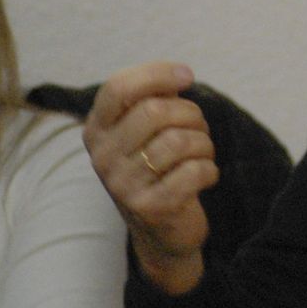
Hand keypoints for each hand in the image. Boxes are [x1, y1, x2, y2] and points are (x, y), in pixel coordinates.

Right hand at [83, 61, 217, 294]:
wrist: (162, 233)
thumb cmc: (158, 169)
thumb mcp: (146, 133)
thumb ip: (155, 99)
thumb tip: (179, 76)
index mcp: (97, 130)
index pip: (117, 88)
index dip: (156, 74)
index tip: (187, 75)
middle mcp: (102, 157)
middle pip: (155, 112)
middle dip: (191, 114)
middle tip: (198, 129)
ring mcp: (123, 185)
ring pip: (179, 141)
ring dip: (203, 143)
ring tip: (202, 153)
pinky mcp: (150, 208)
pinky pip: (193, 171)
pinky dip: (210, 169)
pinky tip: (205, 175)